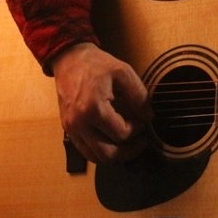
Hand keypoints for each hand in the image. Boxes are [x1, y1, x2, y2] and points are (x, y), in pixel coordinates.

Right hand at [51, 42, 152, 162]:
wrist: (69, 59)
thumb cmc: (96, 65)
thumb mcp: (124, 73)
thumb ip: (139, 96)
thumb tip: (149, 116)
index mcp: (93, 109)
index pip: (121, 134)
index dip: (138, 130)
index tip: (143, 120)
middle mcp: (79, 123)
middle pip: (108, 154)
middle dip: (129, 151)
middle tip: (142, 141)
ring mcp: (71, 129)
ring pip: (96, 158)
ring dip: (116, 155)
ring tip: (130, 144)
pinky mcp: (68, 130)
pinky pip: (86, 151)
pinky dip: (102, 151)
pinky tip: (114, 141)